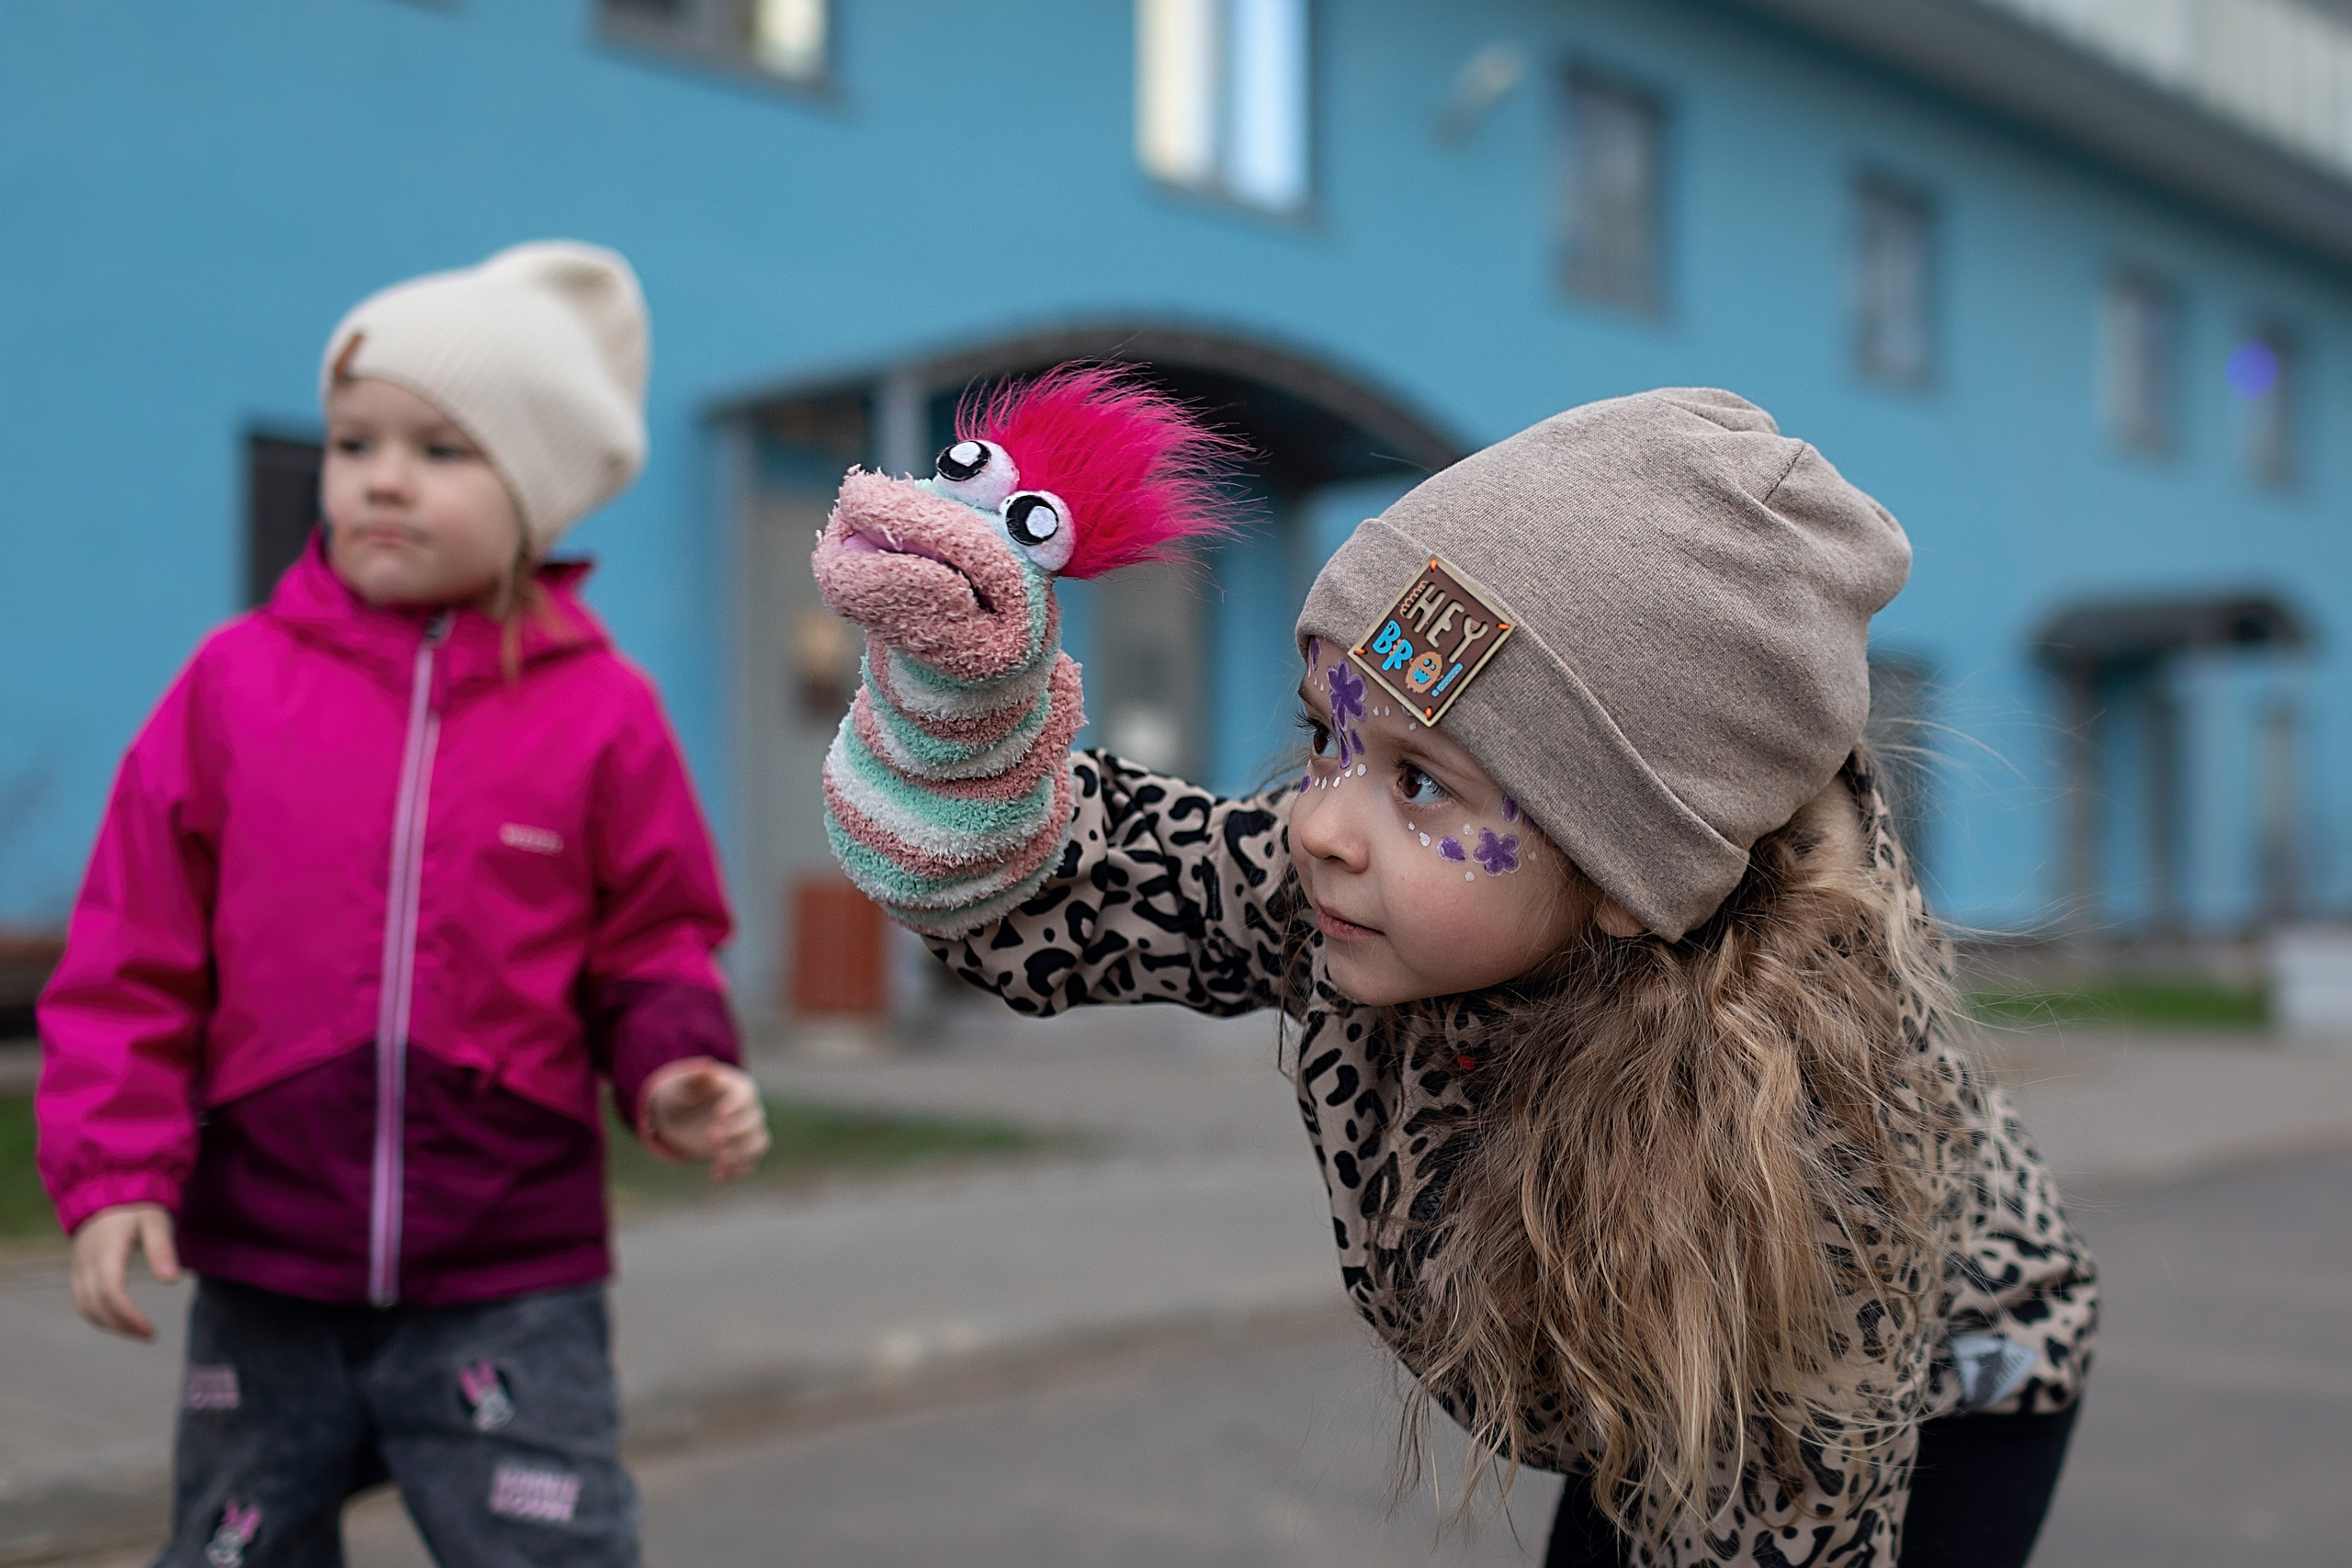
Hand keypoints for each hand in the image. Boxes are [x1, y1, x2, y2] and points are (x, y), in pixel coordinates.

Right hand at [70, 1202, 180, 1340]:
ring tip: (139, 1332)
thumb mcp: (156, 1221)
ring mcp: (78, 1267)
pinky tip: (121, 1321)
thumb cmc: (137, 1208)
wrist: (108, 1192)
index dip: (128, 1316)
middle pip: (95, 1306)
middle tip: (149, 1335)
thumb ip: (162, 1249)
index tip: (150, 1331)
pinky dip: (99, 1316)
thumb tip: (171, 1282)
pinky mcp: (77, 1271)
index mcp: (106, 1251)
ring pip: (85, 1307)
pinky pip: (82, 1301)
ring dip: (109, 1324)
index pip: (110, 1293)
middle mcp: (86, 1263)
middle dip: (121, 1326)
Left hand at [642, 1060, 769, 1181]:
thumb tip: (707, 1065)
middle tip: (711, 1136)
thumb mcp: (681, 1084)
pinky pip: (749, 1163)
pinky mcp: (741, 1151)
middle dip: (736, 1131)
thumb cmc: (681, 1093)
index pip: (746, 1096)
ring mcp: (747, 1132)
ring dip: (743, 1153)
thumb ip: (694, 1077)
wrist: (678, 1115)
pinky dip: (737, 1171)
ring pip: (759, 1143)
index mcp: (738, 1088)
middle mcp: (749, 1110)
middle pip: (754, 1121)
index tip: (718, 1113)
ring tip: (719, 1159)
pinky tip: (717, 1175)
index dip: (736, 1105)